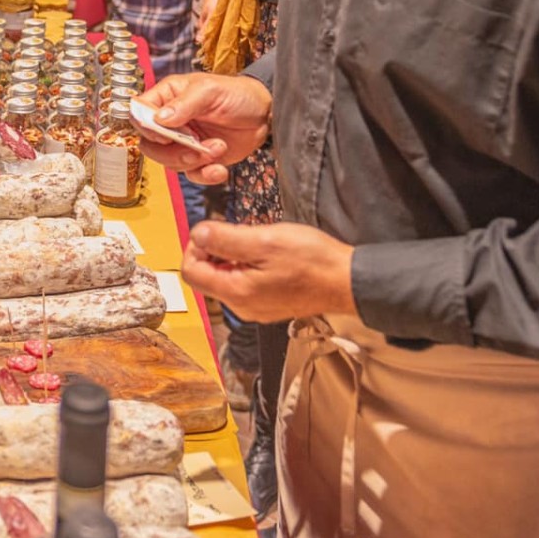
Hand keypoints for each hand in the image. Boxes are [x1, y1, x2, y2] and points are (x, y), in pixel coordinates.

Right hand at [135, 72, 270, 182]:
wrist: (264, 115)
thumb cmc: (237, 94)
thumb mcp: (211, 90)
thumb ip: (184, 103)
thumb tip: (160, 118)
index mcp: (167, 97)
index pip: (140, 113)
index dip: (147, 128)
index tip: (165, 134)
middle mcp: (171, 121)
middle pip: (150, 144)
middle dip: (172, 152)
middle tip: (195, 148)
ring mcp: (184, 142)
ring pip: (169, 163)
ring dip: (193, 162)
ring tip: (218, 148)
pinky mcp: (199, 159)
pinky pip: (191, 175)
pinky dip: (205, 175)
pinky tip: (220, 169)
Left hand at [181, 221, 356, 323]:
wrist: (347, 280)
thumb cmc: (311, 261)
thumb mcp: (264, 242)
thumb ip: (225, 239)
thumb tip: (197, 234)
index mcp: (235, 292)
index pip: (191, 271)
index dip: (195, 246)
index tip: (214, 230)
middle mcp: (241, 307)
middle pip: (206, 276)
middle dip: (214, 251)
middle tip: (239, 233)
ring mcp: (255, 308)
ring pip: (225, 278)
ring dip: (231, 256)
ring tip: (257, 243)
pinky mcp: (268, 304)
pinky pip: (243, 283)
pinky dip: (246, 266)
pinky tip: (267, 255)